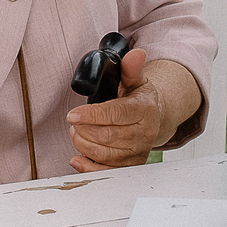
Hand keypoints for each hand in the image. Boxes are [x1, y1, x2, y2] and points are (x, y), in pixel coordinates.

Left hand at [68, 52, 200, 171]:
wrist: (154, 118)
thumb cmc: (139, 99)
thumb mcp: (136, 80)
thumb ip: (131, 68)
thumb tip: (135, 54)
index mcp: (144, 110)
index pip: (116, 114)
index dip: (92, 115)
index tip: (73, 114)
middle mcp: (143, 133)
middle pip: (107, 136)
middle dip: (84, 129)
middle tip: (74, 121)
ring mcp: (137, 152)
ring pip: (104, 154)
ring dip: (83, 143)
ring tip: (77, 132)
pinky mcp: (130, 166)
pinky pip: (107, 172)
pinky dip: (89, 166)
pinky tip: (78, 158)